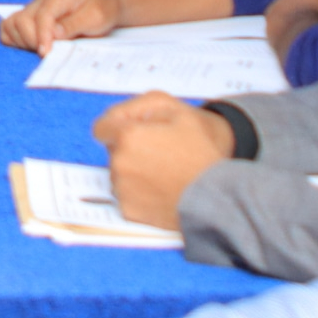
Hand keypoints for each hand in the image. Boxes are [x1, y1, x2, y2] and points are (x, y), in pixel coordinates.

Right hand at [0, 0, 121, 51]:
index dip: (42, 36)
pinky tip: (30, 46)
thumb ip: (73, 24)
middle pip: (21, 20)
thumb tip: (53, 35)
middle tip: (49, 52)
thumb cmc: (102, 9)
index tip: (46, 53)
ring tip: (42, 49)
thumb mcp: (96, 17)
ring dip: (22, 41)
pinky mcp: (29, 17)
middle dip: (32, 41)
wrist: (104, 2)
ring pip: (11, 24)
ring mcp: (34, 7)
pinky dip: (13, 38)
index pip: (42, 15)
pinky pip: (8, 26)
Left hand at [90, 93, 233, 230]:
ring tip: (163, 172)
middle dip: (129, 148)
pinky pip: (127, 195)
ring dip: (133, 170)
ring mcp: (123, 189)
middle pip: (113, 151)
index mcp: (128, 136)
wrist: (215, 197)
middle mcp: (120, 163)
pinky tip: (161, 189)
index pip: (102, 128)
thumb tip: (123, 116)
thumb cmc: (200, 154)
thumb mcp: (178, 112)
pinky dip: (138, 193)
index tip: (129, 132)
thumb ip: (143, 107)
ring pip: (119, 174)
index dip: (116, 127)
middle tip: (158, 152)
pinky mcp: (129, 211)